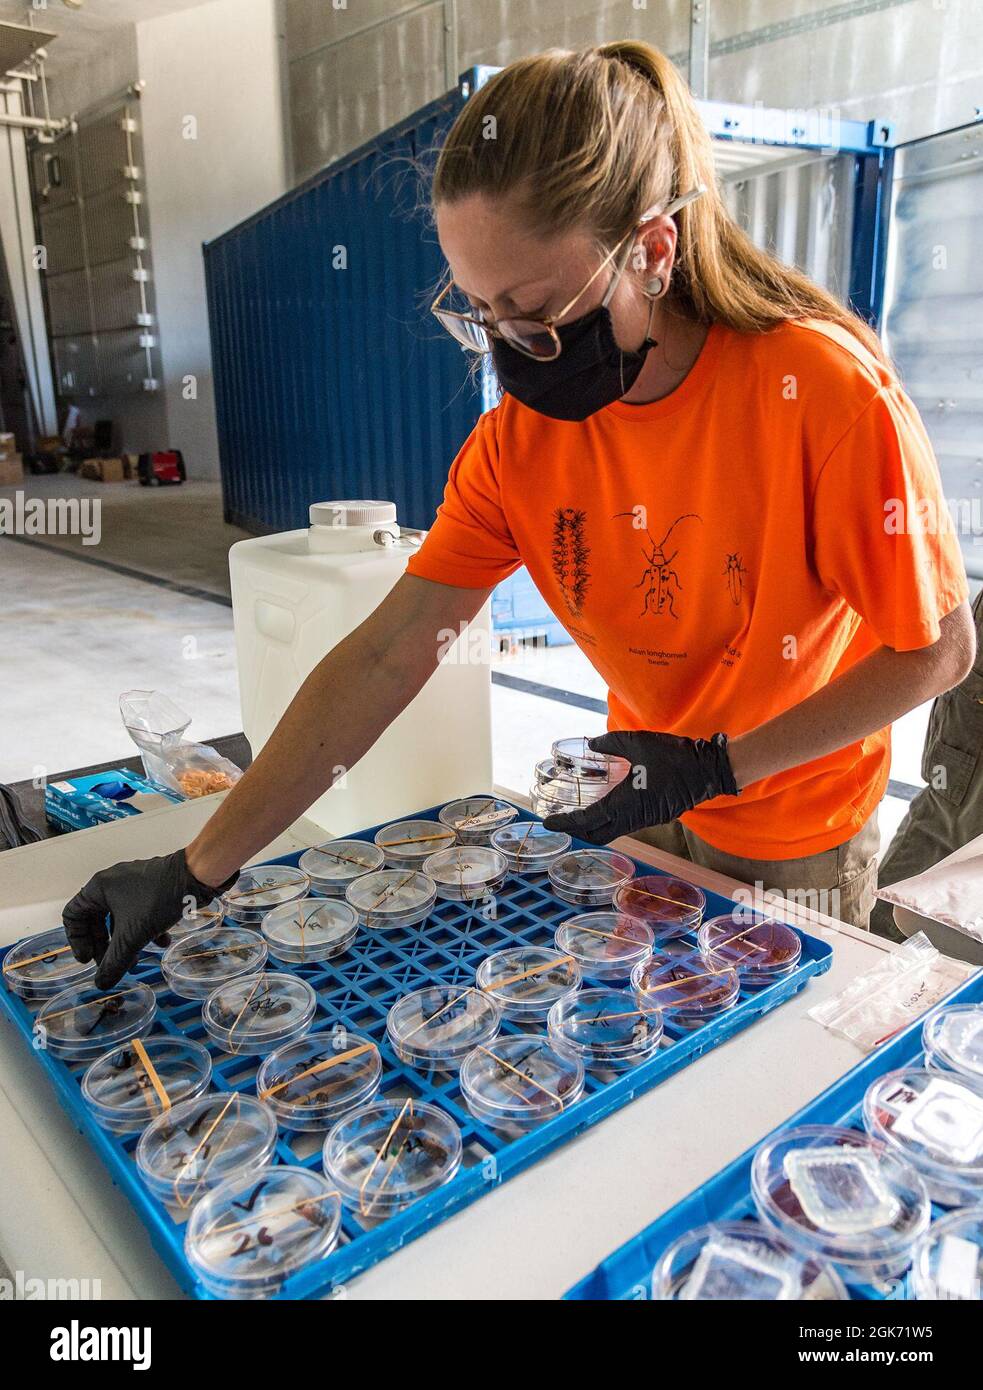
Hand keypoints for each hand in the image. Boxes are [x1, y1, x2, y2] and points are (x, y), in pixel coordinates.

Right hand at [63, 850, 237, 988]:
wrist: (198, 876)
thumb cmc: (162, 897)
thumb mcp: (133, 935)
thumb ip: (115, 962)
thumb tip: (102, 983)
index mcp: (99, 888)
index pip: (73, 916)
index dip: (77, 941)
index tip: (88, 960)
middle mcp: (113, 883)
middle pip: (97, 920)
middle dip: (105, 946)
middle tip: (111, 965)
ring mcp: (133, 883)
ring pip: (120, 919)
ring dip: (126, 942)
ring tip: (135, 961)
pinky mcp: (152, 887)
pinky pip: (139, 912)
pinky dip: (144, 930)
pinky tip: (160, 943)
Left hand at [542, 730, 738, 844]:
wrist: (707, 770)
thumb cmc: (673, 756)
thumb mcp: (637, 742)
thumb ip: (610, 743)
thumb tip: (592, 744)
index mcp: (625, 804)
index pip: (587, 821)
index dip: (565, 823)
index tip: (548, 822)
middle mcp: (632, 818)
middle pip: (596, 835)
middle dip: (576, 832)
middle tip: (559, 821)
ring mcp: (644, 820)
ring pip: (611, 832)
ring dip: (592, 828)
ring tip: (576, 816)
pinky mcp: (653, 816)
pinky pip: (624, 826)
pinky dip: (607, 822)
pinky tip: (602, 808)